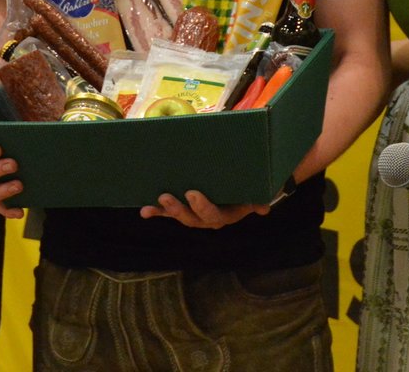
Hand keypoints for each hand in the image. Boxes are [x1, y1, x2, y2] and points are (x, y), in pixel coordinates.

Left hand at [140, 189, 268, 228]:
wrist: (243, 189)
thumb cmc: (248, 189)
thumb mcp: (255, 194)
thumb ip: (258, 200)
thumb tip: (264, 208)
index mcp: (224, 216)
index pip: (212, 215)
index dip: (202, 207)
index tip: (192, 194)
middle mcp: (206, 219)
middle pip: (191, 219)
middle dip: (178, 209)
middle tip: (166, 196)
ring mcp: (193, 214)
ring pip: (178, 215)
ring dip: (164, 211)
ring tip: (150, 206)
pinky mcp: (183, 208)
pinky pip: (168, 212)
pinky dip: (156, 212)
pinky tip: (144, 212)